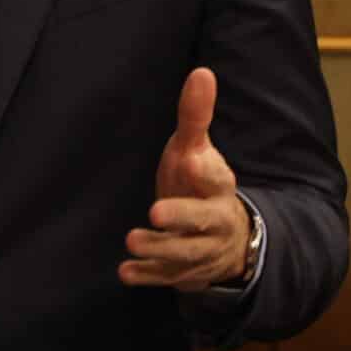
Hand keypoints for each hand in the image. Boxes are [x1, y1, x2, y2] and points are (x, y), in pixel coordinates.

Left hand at [119, 67, 250, 291]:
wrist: (224, 236)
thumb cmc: (199, 183)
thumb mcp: (196, 149)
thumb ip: (195, 115)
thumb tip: (201, 73)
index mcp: (218, 187)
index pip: (218, 179)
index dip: (206, 171)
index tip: (191, 159)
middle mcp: (214, 221)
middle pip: (201, 222)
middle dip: (181, 218)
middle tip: (155, 212)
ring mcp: (201, 251)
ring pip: (184, 254)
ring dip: (159, 249)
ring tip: (132, 240)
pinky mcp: (184, 273)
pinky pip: (167, 277)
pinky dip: (148, 276)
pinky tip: (126, 272)